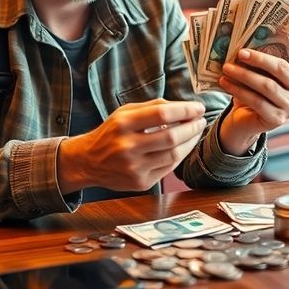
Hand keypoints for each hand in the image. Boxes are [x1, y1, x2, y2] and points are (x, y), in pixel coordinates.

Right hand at [56, 99, 206, 192]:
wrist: (88, 161)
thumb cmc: (111, 133)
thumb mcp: (124, 113)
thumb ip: (152, 107)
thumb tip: (183, 106)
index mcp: (123, 124)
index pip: (162, 114)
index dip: (185, 110)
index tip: (198, 108)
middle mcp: (127, 146)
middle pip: (171, 137)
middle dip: (192, 128)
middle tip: (201, 121)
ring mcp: (134, 167)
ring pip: (173, 155)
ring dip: (190, 142)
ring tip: (196, 132)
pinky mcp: (140, 182)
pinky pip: (168, 168)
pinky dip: (180, 156)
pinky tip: (184, 147)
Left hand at [218, 48, 288, 154]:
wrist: (246, 121)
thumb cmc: (254, 94)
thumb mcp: (259, 78)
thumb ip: (259, 65)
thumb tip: (245, 46)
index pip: (283, 64)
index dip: (263, 56)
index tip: (243, 50)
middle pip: (277, 73)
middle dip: (255, 62)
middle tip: (235, 56)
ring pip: (266, 87)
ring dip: (244, 75)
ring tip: (226, 69)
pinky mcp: (276, 120)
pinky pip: (257, 101)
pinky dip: (239, 90)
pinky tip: (225, 83)